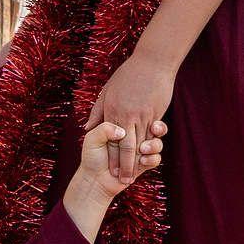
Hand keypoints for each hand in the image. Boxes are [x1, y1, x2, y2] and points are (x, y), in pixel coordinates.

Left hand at [73, 118, 164, 204]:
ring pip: (157, 143)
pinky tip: (143, 161)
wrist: (95, 180)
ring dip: (153, 146)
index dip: (142, 119)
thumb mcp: (92, 139)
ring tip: (143, 150)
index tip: (137, 125)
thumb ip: (104, 130)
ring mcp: (141, 150)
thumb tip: (122, 132)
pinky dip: (152, 159)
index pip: (137, 119)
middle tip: (142, 141)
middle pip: (151, 131)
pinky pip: (156, 158)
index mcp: (122, 127)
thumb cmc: (91, 157)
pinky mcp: (145, 163)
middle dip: (150, 134)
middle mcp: (134, 137)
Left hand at [85, 51, 175, 183]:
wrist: (152, 62)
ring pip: (140, 145)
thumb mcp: (107, 92)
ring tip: (134, 176)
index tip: (108, 171)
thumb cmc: (127, 75)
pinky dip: (150, 149)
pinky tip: (147, 159)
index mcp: (113, 111)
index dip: (111, 157)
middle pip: (126, 147)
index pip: (111, 140)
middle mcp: (127, 116)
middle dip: (124, 167)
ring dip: (137, 163)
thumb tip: (86, 128)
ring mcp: (143, 116)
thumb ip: (97, 112)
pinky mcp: (156, 114)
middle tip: (122, 182)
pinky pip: (153, 136)